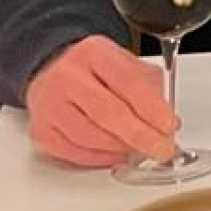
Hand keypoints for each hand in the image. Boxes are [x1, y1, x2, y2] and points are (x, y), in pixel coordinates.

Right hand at [24, 35, 177, 166]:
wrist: (50, 68)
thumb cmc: (92, 68)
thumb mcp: (124, 62)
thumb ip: (149, 88)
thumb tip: (168, 122)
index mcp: (95, 53)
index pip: (128, 82)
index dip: (152, 109)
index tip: (170, 126)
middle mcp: (68, 77)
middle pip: (109, 113)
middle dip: (141, 136)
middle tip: (162, 149)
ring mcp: (50, 104)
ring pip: (90, 136)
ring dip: (121, 148)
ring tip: (141, 149)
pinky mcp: (40, 129)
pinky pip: (73, 152)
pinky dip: (100, 158)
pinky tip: (116, 154)